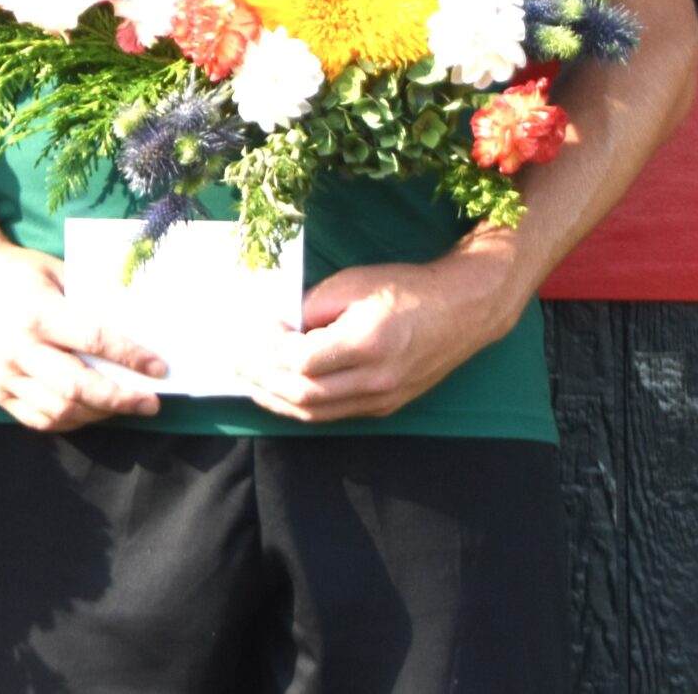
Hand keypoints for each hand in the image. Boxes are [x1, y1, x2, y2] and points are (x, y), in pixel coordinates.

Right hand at [0, 239, 166, 431]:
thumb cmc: (18, 273)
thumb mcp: (55, 273)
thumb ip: (90, 302)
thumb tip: (137, 331)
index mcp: (37, 312)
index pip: (92, 340)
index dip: (130, 357)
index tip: (159, 369)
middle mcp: (18, 347)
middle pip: (78, 386)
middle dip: (121, 399)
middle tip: (151, 403)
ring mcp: (4, 373)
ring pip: (60, 410)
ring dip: (99, 414)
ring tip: (124, 407)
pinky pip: (39, 419)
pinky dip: (71, 421)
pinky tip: (91, 412)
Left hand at [236, 253, 516, 422]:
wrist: (464, 308)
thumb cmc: (406, 288)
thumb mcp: (352, 283)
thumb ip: (310, 308)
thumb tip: (275, 326)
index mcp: (368, 343)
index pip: (300, 361)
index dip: (269, 348)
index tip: (257, 327)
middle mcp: (377, 379)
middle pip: (303, 394)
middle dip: (261, 379)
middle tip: (234, 362)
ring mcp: (383, 398)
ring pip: (316, 413)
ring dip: (275, 399)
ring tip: (246, 381)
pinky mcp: (386, 406)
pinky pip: (334, 414)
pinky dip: (301, 406)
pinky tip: (278, 391)